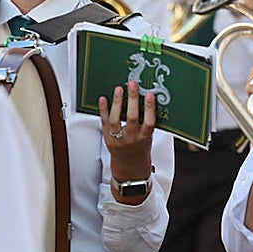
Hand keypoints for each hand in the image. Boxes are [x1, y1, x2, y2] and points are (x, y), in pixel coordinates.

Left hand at [98, 80, 155, 196]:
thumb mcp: (149, 137)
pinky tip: (103, 99)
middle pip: (131, 118)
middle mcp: (131, 139)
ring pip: (116, 119)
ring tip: (119, 89)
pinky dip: (103, 110)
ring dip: (117, 102)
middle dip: (132, 100)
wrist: (130, 166)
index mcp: (145, 138)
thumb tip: (146, 99)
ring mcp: (118, 139)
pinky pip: (104, 122)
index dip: (149, 108)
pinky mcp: (107, 137)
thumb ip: (146, 122)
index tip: (149, 95)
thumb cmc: (141, 149)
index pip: (149, 122)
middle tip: (133, 85)